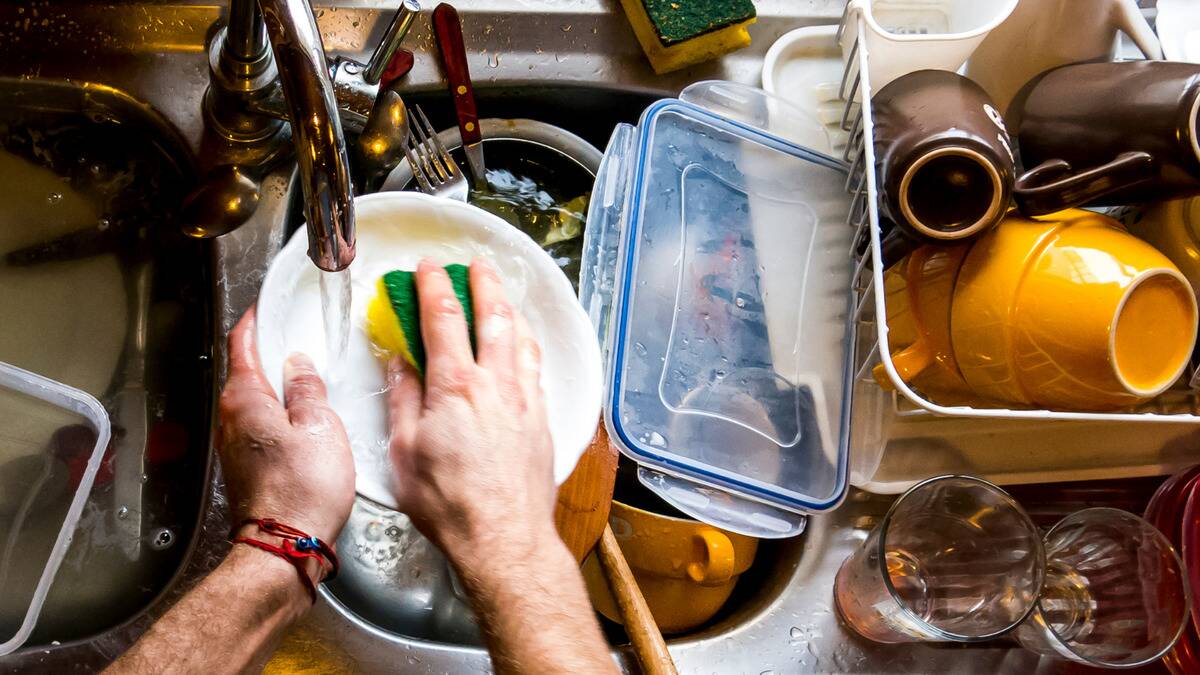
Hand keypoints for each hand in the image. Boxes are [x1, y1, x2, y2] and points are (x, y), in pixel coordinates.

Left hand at [217, 307, 354, 544]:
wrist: (287, 547)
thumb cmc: (303, 489)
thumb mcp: (320, 425)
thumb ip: (308, 388)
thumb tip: (299, 364)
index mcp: (245, 399)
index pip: (241, 345)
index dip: (255, 321)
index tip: (266, 307)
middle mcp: (231, 420)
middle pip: (246, 372)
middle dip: (270, 353)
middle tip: (298, 337)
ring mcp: (236, 445)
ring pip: (255, 402)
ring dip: (278, 387)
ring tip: (309, 378)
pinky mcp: (248, 467)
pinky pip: (262, 427)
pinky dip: (280, 415)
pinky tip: (305, 420)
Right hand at [386, 259, 555, 563]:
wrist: (503, 538)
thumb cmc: (451, 505)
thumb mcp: (404, 452)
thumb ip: (403, 400)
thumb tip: (401, 365)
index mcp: (456, 386)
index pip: (444, 318)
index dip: (434, 286)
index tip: (428, 268)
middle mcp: (496, 384)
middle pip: (493, 316)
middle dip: (482, 283)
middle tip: (475, 265)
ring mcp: (524, 400)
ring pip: (522, 338)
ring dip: (510, 308)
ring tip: (502, 295)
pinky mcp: (542, 420)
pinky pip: (537, 367)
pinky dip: (528, 344)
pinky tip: (525, 345)